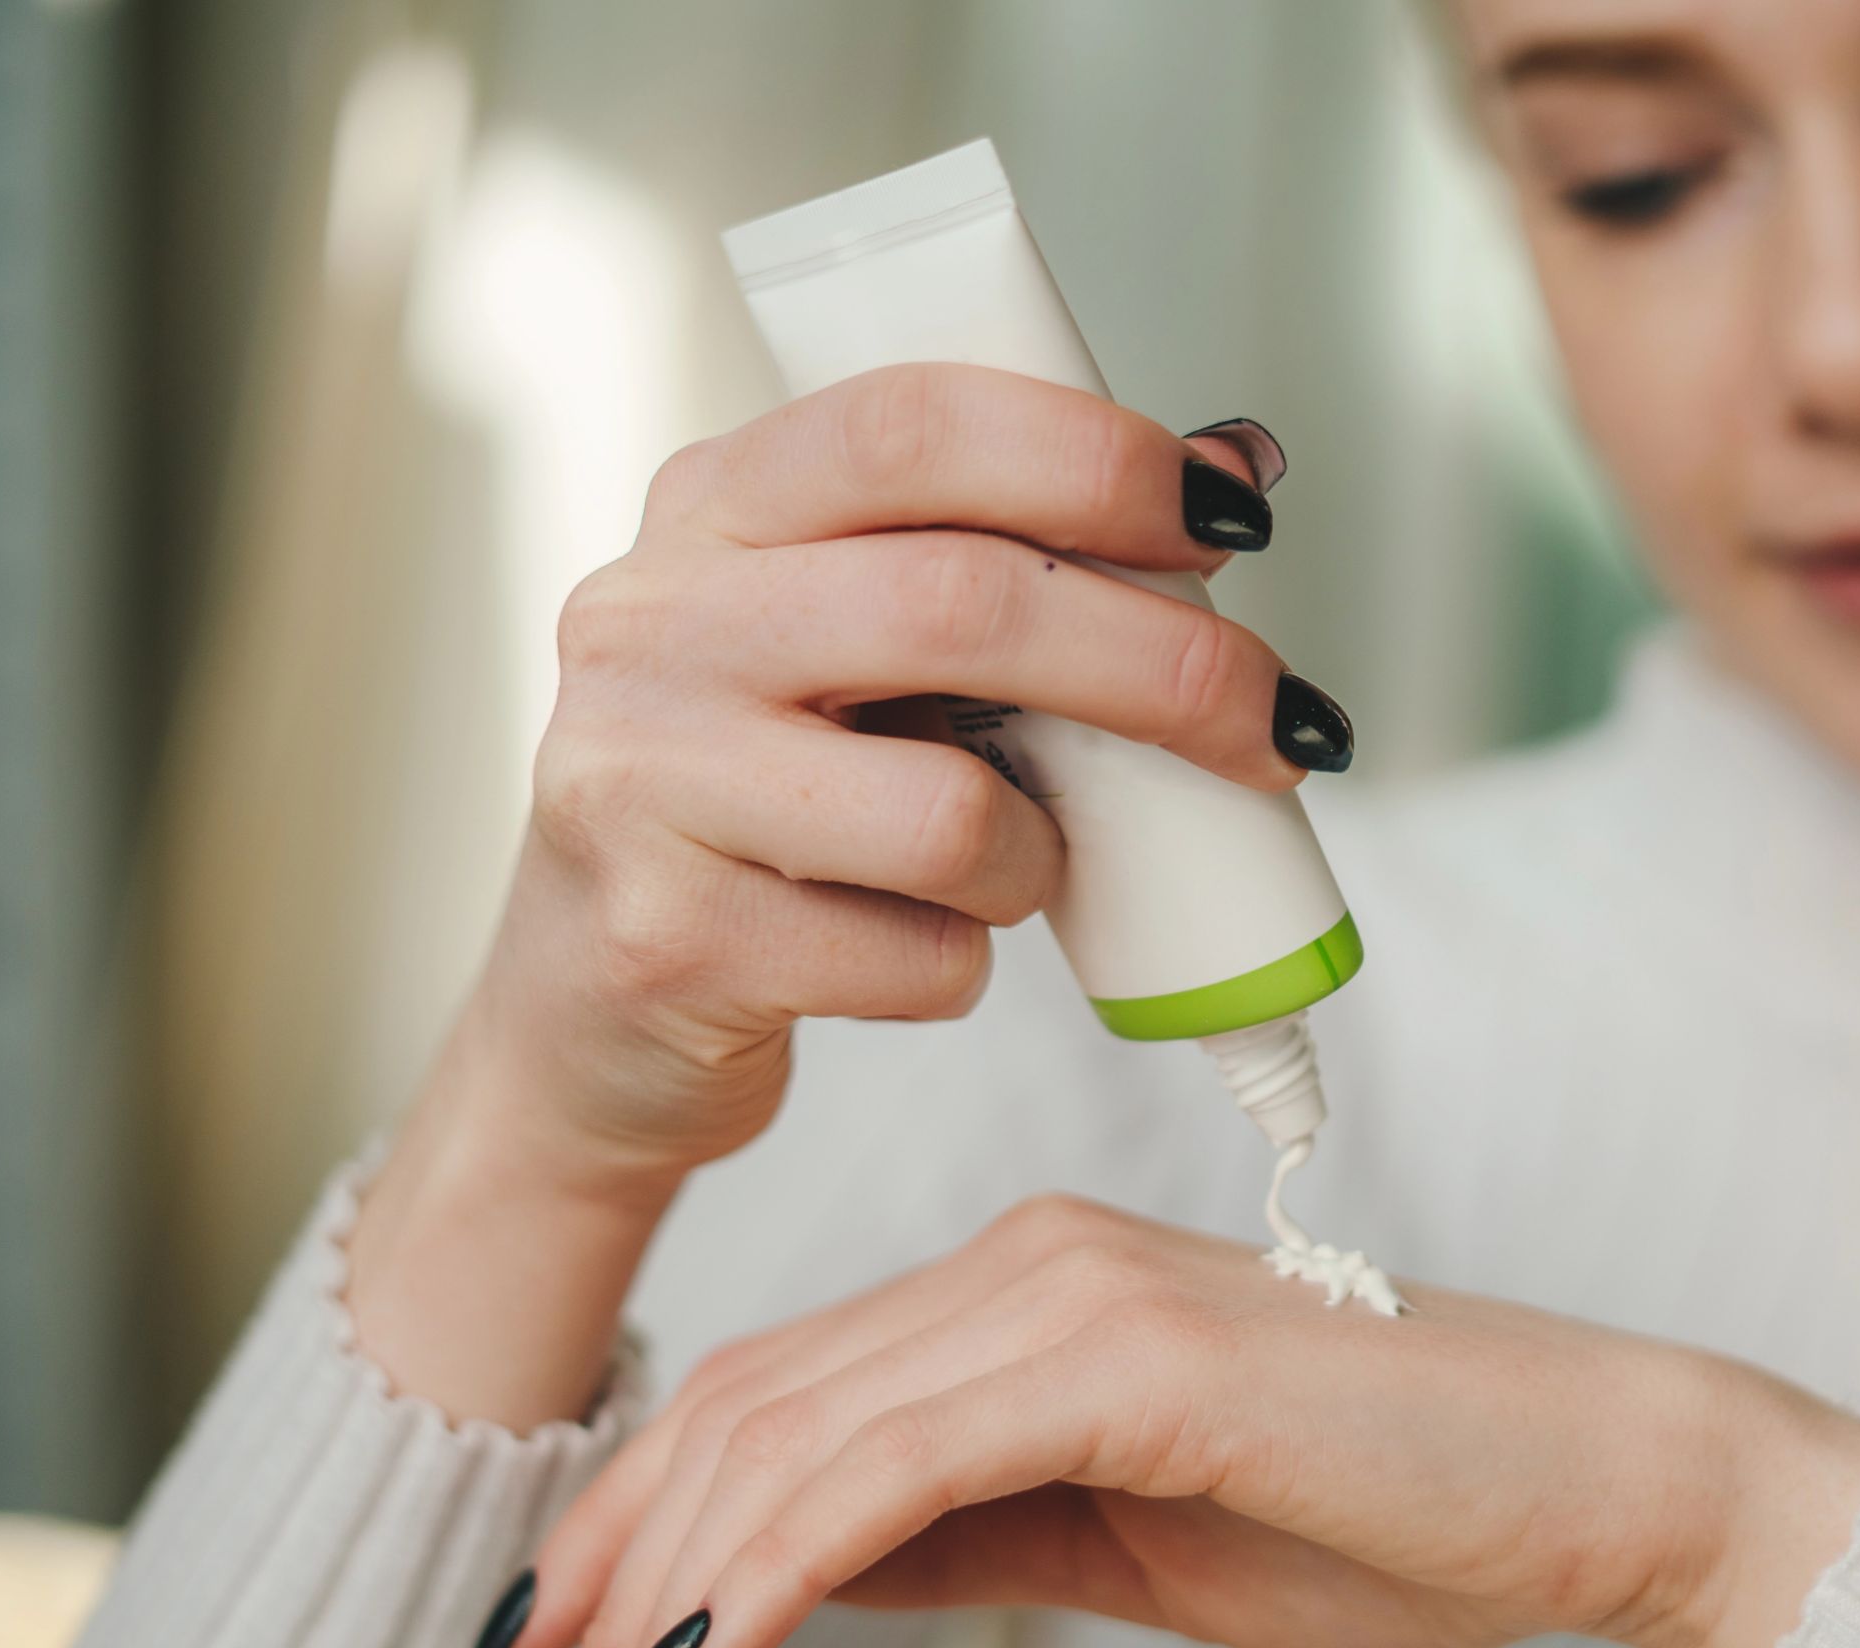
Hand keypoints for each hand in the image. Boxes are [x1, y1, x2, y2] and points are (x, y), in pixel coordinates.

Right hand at [346, 377, 1303, 1425]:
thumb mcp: (847, 642)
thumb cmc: (766, 801)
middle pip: (967, 606)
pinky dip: (967, 965)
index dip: (1100, 458)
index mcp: (713, 506)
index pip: (918, 424)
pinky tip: (919, 948)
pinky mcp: (669, 943)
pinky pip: (918, 960)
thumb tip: (1244, 457)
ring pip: (951, 813)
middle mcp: (652, 621)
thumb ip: (1008, 549)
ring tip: (1022, 869)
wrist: (588, 1011)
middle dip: (1164, 668)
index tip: (1236, 513)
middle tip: (1271, 724)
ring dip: (1046, 857)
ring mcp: (640, 784)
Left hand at [504, 1197, 1859, 1647]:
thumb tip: (812, 1572)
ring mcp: (1074, 1294)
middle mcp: (1026, 1263)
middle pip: (755, 1405)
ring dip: (676, 1601)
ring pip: (798, 1435)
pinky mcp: (1128, 1354)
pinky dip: (773, 1570)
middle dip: (625, 1576)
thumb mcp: (1120, 1536)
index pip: (782, 1393)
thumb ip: (966, 1527)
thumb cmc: (1381, 1514)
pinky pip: (897, 1464)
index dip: (648, 1520)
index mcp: (1024, 1292)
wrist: (1583, 1485)